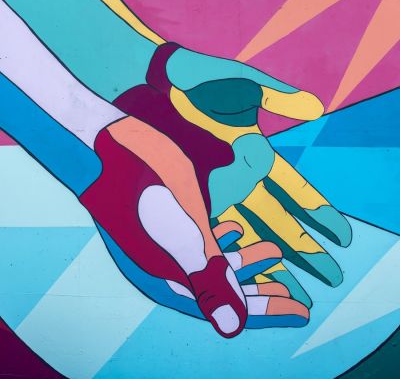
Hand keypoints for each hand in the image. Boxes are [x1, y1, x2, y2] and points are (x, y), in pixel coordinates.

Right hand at [79, 116, 308, 337]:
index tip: (300, 310)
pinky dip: (223, 238)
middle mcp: (167, 262)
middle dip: (259, 289)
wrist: (106, 144)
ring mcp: (167, 240)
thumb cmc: (144, 182)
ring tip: (273, 254)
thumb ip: (206, 277)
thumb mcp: (181, 232)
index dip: (264, 309)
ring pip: (214, 261)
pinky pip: (201, 238)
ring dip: (244, 261)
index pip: (224, 303)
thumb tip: (233, 328)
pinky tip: (235, 229)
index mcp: (168, 274)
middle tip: (293, 293)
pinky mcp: (168, 218)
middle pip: (222, 286)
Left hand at [166, 51, 352, 307]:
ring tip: (294, 292)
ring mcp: (215, 192)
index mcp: (258, 156)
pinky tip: (242, 279)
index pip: (297, 192)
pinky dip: (228, 255)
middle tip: (333, 277)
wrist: (152, 84)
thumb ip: (276, 96)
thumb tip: (314, 107)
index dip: (320, 215)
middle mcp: (241, 181)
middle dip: (306, 251)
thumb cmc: (198, 81)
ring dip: (272, 264)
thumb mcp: (241, 84)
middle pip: (279, 222)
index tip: (343, 237)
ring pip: (249, 235)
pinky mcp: (188, 197)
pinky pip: (211, 231)